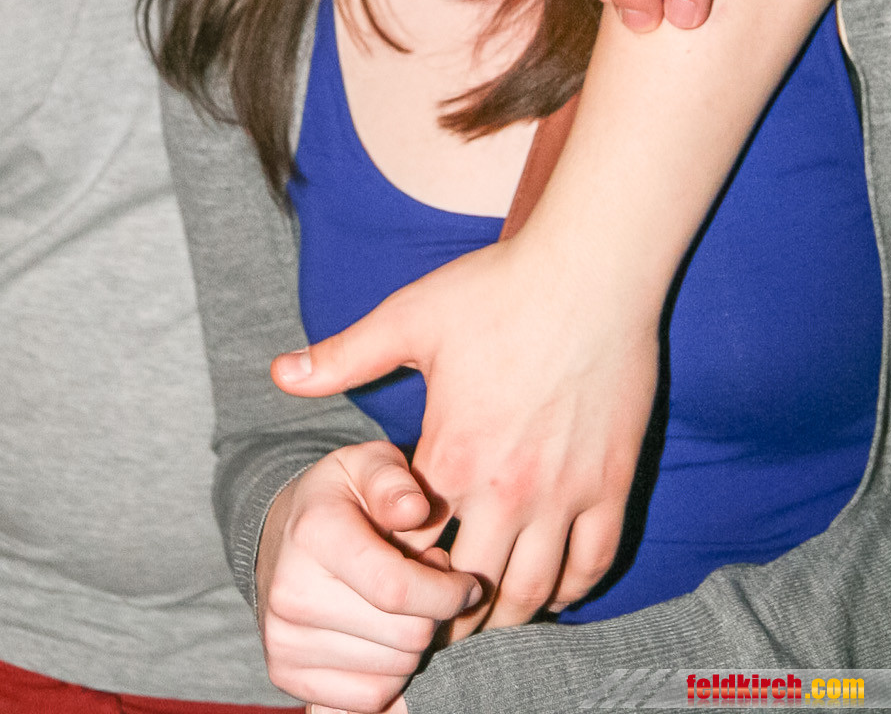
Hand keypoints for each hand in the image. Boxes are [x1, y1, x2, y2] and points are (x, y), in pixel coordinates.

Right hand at [256, 442, 478, 711]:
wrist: (282, 536)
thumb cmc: (342, 499)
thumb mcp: (368, 465)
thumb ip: (394, 479)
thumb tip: (416, 509)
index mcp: (315, 532)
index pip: (398, 590)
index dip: (449, 593)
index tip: (468, 584)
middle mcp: (291, 591)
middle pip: (405, 637)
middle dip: (435, 615)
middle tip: (430, 587)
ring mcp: (284, 639)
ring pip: (394, 672)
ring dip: (415, 645)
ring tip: (405, 607)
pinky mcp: (286, 674)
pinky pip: (369, 698)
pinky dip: (391, 675)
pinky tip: (384, 638)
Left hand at [272, 230, 658, 630]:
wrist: (590, 269)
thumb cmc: (497, 288)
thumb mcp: (409, 317)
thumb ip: (343, 356)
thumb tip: (278, 374)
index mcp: (452, 454)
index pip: (412, 547)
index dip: (395, 566)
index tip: (387, 574)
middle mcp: (508, 488)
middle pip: (471, 588)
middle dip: (446, 614)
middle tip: (431, 621)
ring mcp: (566, 492)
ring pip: (534, 591)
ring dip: (506, 619)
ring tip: (486, 620)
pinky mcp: (611, 483)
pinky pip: (593, 563)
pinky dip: (570, 590)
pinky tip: (552, 589)